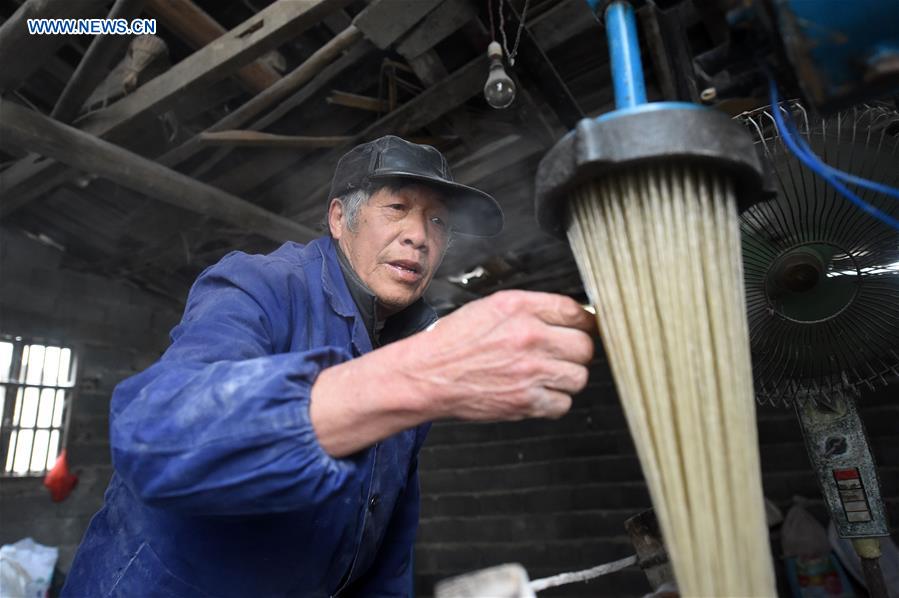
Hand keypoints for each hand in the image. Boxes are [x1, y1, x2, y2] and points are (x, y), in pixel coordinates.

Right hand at [410, 290, 595, 420]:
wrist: (428, 374)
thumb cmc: (455, 342)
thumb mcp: (491, 308)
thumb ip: (531, 310)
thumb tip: (567, 317)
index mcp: (520, 308)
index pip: (575, 312)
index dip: (582, 322)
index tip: (581, 329)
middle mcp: (529, 336)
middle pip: (584, 346)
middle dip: (576, 352)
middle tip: (562, 355)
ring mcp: (529, 370)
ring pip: (579, 377)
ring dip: (567, 378)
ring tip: (547, 375)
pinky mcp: (525, 401)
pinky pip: (563, 404)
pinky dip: (554, 402)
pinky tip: (537, 392)